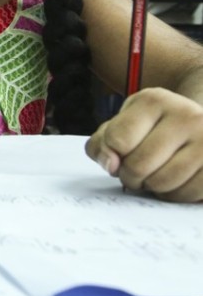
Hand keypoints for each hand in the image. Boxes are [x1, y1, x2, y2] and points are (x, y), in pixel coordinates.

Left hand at [85, 87, 202, 201]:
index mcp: (154, 101)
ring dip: (150, 187)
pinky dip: (172, 195)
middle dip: (129, 176)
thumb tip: (110, 164)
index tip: (117, 156)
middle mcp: (186, 115)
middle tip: (134, 172)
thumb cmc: (152, 128)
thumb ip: (103, 143)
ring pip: (162, 183)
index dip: (111, 156)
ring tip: (153, 175)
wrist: (198, 127)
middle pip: (138, 165)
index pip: (118, 139)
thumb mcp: (122, 125)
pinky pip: (186, 194)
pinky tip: (173, 182)